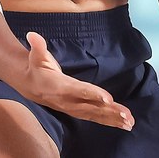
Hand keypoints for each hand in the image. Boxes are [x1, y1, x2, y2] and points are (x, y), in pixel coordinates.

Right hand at [17, 32, 133, 130]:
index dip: (93, 94)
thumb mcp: (36, 56)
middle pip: (91, 107)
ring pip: (95, 115)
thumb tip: (32, 34)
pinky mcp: (77, 111)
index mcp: (60, 86)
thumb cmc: (36, 68)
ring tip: (129, 123)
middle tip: (126, 116)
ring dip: (113, 119)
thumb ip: (38, 46)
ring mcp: (73, 108)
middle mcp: (68, 101)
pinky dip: (109, 122)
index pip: (79, 90)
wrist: (29, 86)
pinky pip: (94, 117)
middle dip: (109, 112)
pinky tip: (123, 124)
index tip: (108, 99)